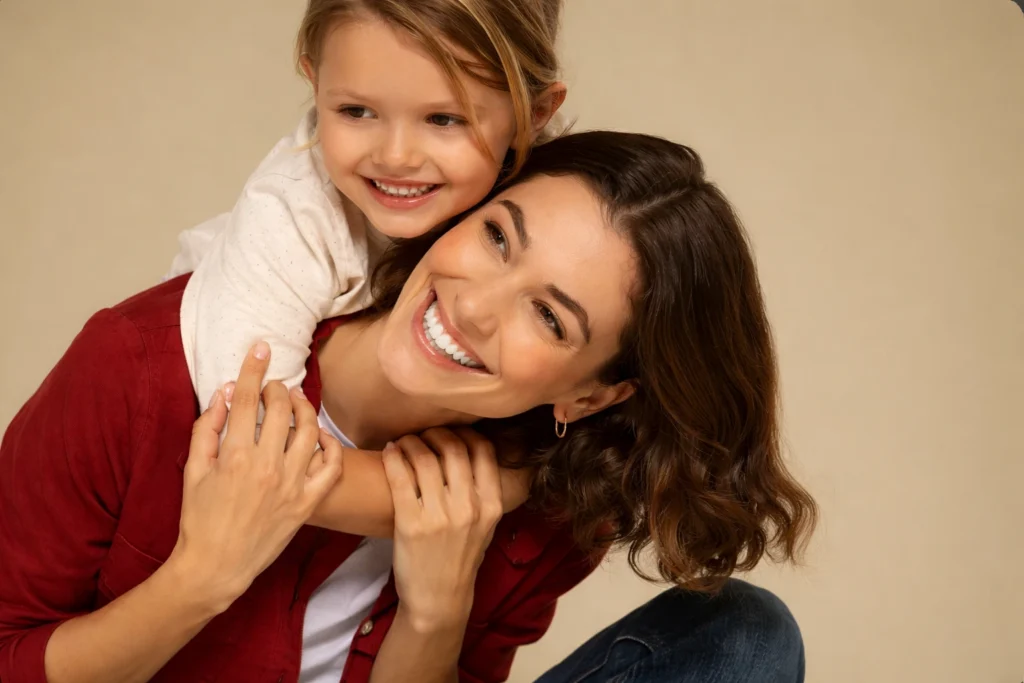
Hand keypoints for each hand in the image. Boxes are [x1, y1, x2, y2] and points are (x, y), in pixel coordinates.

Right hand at [169, 341, 342, 611]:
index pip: (248, 400)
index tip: (262, 347)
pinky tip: (318, 436)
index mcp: (235, 456)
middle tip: (274, 386)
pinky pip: (331, 466)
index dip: (255, 369)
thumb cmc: (199, 518)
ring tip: (295, 403)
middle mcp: (267, 466)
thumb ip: (208, 428)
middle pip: (282, 410)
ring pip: (309, 431)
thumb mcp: (193, 470)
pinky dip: (329, 446)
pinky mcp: (307, 503)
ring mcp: (292, 485)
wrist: (217, 566)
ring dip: (304, 409)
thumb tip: (224, 393)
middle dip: (279, 388)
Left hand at [383, 427, 502, 631]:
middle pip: (454, 448)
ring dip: (411, 442)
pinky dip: (393, 457)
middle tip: (424, 434)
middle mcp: (469, 508)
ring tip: (404, 442)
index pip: (484, 451)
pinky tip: (389, 451)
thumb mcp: (486, 525)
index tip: (453, 431)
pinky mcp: (410, 524)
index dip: (466, 433)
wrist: (439, 597)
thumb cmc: (461, 557)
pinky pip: (400, 478)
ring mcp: (439, 516)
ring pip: (425, 458)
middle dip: (436, 433)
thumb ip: (484, 491)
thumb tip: (470, 449)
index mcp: (491, 506)